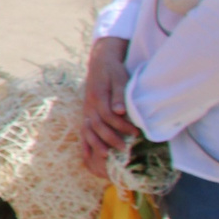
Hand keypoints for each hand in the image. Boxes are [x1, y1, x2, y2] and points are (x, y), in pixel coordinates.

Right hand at [80, 36, 133, 172]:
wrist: (101, 62)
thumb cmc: (113, 71)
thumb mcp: (119, 79)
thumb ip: (118, 96)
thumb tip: (120, 111)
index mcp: (98, 96)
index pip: (108, 116)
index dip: (121, 126)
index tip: (135, 133)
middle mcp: (89, 105)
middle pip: (96, 126)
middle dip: (110, 139)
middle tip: (123, 149)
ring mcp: (86, 110)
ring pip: (87, 130)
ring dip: (96, 144)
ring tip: (106, 156)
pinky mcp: (86, 113)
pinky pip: (83, 130)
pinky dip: (85, 143)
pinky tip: (88, 155)